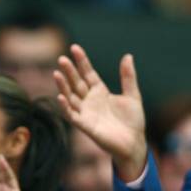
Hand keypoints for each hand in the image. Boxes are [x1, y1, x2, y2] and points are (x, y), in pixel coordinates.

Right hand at [54, 44, 146, 180]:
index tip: (74, 48)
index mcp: (100, 91)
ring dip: (63, 86)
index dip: (81, 61)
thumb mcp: (133, 95)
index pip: (87, 73)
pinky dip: (65, 107)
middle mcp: (90, 100)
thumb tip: (127, 56)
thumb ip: (128, 77)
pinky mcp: (84, 125)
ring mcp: (85, 112)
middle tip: (62, 59)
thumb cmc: (133, 121)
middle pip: (76, 82)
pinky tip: (61, 97)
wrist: (134, 142)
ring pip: (70, 96)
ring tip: (57, 74)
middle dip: (69, 71)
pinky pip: (71, 115)